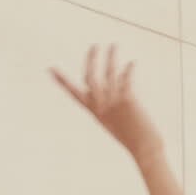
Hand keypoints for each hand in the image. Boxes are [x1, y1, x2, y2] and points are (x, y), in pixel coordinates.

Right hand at [48, 44, 163, 163]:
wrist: (144, 149)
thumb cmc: (134, 139)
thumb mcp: (118, 122)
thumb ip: (113, 102)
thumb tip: (117, 78)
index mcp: (96, 113)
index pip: (75, 94)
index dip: (62, 81)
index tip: (50, 69)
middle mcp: (101, 106)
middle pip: (90, 77)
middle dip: (91, 60)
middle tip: (94, 46)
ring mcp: (113, 102)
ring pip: (109, 72)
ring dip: (111, 57)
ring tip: (114, 45)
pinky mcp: (126, 99)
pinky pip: (126, 78)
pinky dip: (129, 69)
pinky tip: (133, 63)